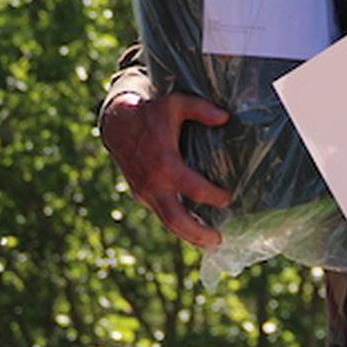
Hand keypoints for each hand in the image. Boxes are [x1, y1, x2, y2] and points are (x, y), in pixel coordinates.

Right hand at [100, 92, 231, 247]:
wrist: (117, 123)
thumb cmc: (151, 112)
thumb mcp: (176, 103)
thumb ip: (201, 109)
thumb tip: (226, 118)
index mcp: (165, 163)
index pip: (193, 189)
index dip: (214, 197)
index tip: (229, 198)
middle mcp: (154, 183)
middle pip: (176, 219)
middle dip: (198, 234)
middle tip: (219, 241)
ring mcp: (145, 192)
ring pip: (167, 222)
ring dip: (188, 236)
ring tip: (210, 243)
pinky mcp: (141, 195)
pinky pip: (161, 213)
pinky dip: (178, 223)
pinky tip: (194, 228)